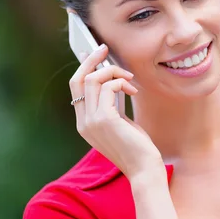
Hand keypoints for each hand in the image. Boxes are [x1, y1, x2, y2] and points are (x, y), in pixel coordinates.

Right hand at [69, 44, 163, 179]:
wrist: (144, 169)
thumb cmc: (137, 146)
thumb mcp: (119, 121)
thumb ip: (111, 104)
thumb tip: (111, 80)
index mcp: (84, 122)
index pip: (75, 87)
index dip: (84, 67)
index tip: (94, 53)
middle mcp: (83, 122)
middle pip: (78, 79)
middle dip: (92, 60)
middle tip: (105, 48)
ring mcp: (91, 121)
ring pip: (93, 79)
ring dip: (114, 72)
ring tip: (130, 80)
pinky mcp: (104, 120)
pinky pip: (108, 87)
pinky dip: (121, 82)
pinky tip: (133, 91)